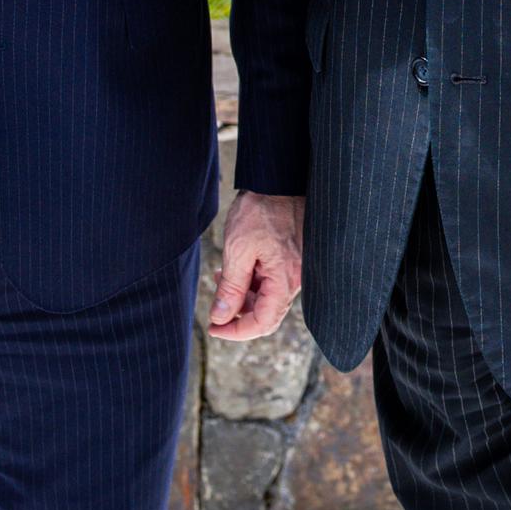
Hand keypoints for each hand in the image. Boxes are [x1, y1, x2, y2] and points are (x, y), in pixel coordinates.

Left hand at [208, 191, 303, 341]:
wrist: (277, 178)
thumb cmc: (259, 209)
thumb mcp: (237, 249)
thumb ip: (231, 288)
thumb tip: (221, 317)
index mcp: (286, 279)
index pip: (263, 322)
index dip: (236, 330)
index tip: (214, 327)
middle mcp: (296, 278)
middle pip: (266, 312)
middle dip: (238, 313)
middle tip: (215, 307)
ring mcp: (295, 268)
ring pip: (268, 297)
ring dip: (243, 295)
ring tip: (222, 278)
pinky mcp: (291, 258)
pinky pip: (272, 280)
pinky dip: (252, 281)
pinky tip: (235, 269)